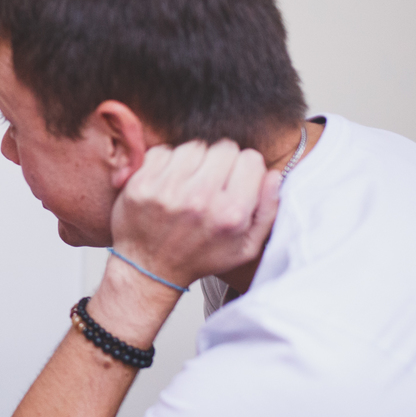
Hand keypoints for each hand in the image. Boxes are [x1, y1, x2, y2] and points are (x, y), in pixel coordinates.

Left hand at [111, 139, 280, 288]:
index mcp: (231, 213)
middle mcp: (200, 198)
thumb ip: (268, 210)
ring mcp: (168, 189)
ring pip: (194, 147)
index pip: (250, 158)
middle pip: (223, 148)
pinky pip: (163, 151)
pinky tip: (168, 183)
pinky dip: (167, 162)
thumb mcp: (245, 247)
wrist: (148, 269)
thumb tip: (273, 174)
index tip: (235, 180)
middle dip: (220, 162)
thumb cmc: (198, 258)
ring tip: (189, 183)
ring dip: (194, 161)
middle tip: (211, 182)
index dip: (245, 168)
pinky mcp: (142, 184)